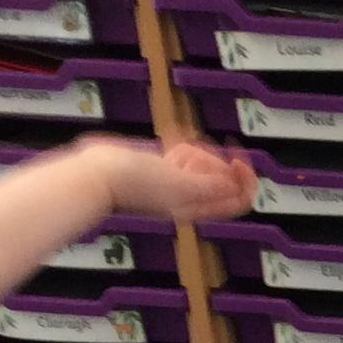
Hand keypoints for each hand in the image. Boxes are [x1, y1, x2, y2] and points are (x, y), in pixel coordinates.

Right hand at [76, 136, 257, 222]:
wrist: (97, 174)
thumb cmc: (135, 182)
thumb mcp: (179, 185)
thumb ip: (210, 186)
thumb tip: (236, 185)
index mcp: (198, 206)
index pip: (238, 199)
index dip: (245, 180)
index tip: (237, 158)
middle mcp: (190, 197)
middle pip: (223, 179)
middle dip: (216, 161)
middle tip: (198, 150)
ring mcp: (174, 181)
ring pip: (204, 165)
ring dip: (198, 151)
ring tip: (178, 145)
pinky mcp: (158, 166)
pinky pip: (182, 155)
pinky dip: (183, 144)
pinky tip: (173, 135)